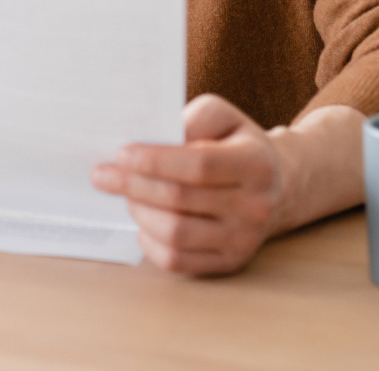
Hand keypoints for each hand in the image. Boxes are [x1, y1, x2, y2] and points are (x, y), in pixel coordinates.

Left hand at [90, 93, 281, 275]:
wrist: (277, 185)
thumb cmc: (236, 145)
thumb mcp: (222, 117)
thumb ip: (192, 119)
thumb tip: (154, 138)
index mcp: (256, 165)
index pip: (199, 166)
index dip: (156, 161)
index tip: (121, 154)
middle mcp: (255, 206)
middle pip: (180, 200)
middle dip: (132, 185)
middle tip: (102, 174)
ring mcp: (243, 239)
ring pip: (175, 234)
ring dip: (139, 211)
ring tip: (125, 194)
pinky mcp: (229, 262)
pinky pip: (177, 261)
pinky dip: (150, 242)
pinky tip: (143, 221)